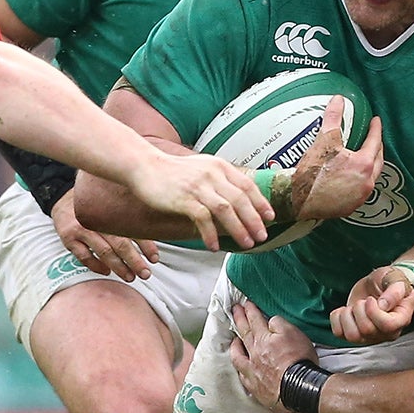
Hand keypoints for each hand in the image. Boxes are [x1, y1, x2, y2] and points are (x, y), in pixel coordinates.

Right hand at [52, 190, 156, 280]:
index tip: (154, 258)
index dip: (146, 245)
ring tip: (130, 276)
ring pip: (104, 252)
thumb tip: (151, 235)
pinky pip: (84, 257)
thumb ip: (127, 216)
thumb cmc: (93, 204)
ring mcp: (81, 229)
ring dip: (119, 266)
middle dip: (134, 261)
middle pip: (120, 243)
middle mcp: (97, 219)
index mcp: (110, 208)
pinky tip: (107, 271)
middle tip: (145, 273)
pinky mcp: (68, 239)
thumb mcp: (110, 203)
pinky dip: (96, 266)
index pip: (133, 229)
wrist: (60, 197)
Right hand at [129, 150, 271, 251]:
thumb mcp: (201, 168)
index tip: (270, 217)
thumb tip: (239, 199)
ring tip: (245, 243)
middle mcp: (211, 174)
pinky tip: (214, 246)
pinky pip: (203, 218)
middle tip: (261, 236)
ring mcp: (197, 186)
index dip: (261, 203)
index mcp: (219, 166)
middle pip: (240, 199)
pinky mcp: (183, 198)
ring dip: (238, 228)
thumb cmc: (172, 172)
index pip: (247, 185)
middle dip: (254, 220)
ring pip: (226, 209)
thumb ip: (219, 180)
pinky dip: (211, 234)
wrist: (143, 166)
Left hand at [228, 298, 318, 411]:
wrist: (297, 388)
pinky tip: (240, 367)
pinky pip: (242, 375)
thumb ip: (279, 323)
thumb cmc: (299, 361)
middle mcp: (254, 353)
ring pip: (238, 355)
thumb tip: (269, 320)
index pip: (255, 320)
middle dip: (239, 319)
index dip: (250, 310)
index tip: (245, 304)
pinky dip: (239, 369)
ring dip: (235, 345)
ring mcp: (252, 370)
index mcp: (264, 339)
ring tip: (234, 339)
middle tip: (235, 310)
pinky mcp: (255, 386)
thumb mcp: (294, 333)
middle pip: (244, 333)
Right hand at [291, 98, 384, 221]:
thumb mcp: (324, 140)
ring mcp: (360, 196)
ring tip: (363, 156)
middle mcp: (366, 182)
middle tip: (372, 138)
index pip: (375, 141)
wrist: (299, 199)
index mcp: (363, 164)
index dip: (375, 129)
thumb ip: (334, 117)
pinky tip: (351, 176)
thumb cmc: (312, 174)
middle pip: (378, 160)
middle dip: (376, 147)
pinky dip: (360, 180)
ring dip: (370, 165)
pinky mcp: (351, 206)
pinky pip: (361, 189)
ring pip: (371, 176)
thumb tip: (338, 101)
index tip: (375, 122)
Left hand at [330, 263, 413, 344]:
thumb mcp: (395, 279)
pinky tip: (346, 310)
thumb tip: (383, 305)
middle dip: (360, 309)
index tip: (371, 299)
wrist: (379, 284)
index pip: (387, 325)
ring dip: (347, 316)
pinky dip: (337, 319)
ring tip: (355, 306)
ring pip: (352, 336)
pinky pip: (339, 333)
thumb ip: (394, 291)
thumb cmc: (389, 282)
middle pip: (367, 330)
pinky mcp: (355, 334)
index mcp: (401, 320)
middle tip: (364, 300)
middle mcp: (386, 333)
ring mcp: (370, 336)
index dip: (374, 311)